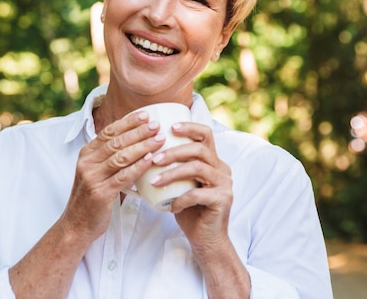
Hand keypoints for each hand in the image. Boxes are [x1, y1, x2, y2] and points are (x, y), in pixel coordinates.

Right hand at [60, 111, 165, 241]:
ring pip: (120, 156)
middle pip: (116, 142)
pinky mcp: (100, 193)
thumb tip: (136, 143)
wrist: (77, 226)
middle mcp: (87, 163)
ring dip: (142, 146)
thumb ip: (111, 158)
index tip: (145, 115)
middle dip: (138, 131)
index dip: (127, 122)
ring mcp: (92, 177)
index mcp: (86, 154)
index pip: (108, 132)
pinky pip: (123, 176)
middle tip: (156, 125)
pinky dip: (138, 166)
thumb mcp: (97, 173)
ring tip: (159, 139)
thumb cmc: (92, 199)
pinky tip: (151, 159)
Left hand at [149, 122, 232, 251]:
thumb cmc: (189, 210)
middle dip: (174, 151)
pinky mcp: (223, 200)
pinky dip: (181, 199)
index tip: (169, 127)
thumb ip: (171, 168)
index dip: (189, 127)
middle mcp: (222, 169)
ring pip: (198, 168)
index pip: (206, 134)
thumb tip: (141, 153)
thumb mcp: (179, 185)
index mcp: (213, 161)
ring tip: (155, 180)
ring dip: (173, 173)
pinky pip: (198, 194)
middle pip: (200, 149)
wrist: (205, 239)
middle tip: (154, 158)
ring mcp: (225, 184)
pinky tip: (170, 206)